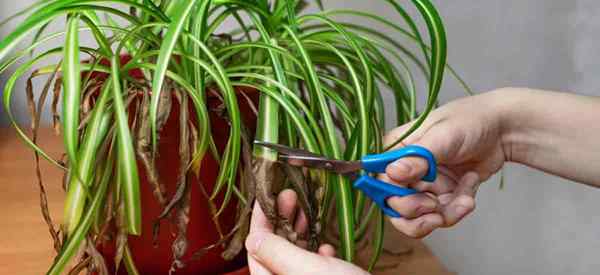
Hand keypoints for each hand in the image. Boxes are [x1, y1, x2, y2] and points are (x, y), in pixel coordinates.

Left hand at [245, 189, 368, 274]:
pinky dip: (316, 253)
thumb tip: (252, 238)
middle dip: (280, 220)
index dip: (260, 219)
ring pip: (293, 256)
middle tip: (290, 195)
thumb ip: (276, 253)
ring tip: (305, 210)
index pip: (256, 248)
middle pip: (273, 249)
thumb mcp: (305, 270)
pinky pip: (312, 268)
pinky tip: (326, 247)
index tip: (268, 195)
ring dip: (298, 231)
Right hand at [382, 91, 507, 237]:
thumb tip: (391, 173)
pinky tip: (471, 187)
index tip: (416, 194)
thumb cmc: (469, 121)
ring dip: (442, 216)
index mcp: (396, 150)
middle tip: (435, 206)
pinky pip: (442, 215)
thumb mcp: (442, 137)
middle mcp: (405, 170)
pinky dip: (459, 208)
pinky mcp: (442, 196)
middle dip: (416, 211)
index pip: (380, 181)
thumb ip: (417, 158)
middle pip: (395, 205)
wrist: (503, 130)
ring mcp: (423, 185)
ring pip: (418, 218)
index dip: (393, 194)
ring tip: (463, 204)